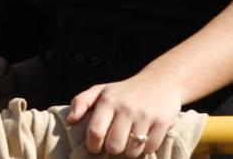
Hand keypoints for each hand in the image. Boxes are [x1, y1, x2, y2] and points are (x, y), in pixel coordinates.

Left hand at [67, 74, 181, 155]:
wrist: (160, 81)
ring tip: (129, 141)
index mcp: (108, 100)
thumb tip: (70, 119)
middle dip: (112, 149)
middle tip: (114, 144)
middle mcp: (126, 108)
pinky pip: (150, 148)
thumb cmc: (125, 90)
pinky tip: (143, 138)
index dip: (93, 145)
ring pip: (132, 150)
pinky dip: (146, 148)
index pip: (95, 131)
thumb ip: (81, 102)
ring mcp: (145, 116)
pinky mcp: (162, 122)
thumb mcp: (101, 90)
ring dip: (129, 151)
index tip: (94, 147)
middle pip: (114, 145)